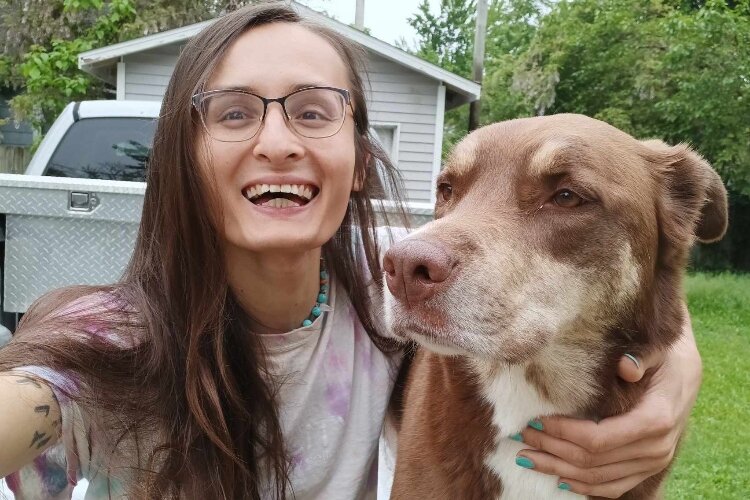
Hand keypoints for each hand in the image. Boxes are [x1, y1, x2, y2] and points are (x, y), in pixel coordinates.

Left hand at [516, 312, 700, 497]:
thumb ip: (641, 357)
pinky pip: (613, 487)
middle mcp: (655, 448)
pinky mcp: (647, 468)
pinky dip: (584, 486)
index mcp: (655, 419)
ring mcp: (652, 462)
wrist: (686, 372)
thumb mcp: (658, 350)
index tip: (536, 420)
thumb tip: (625, 366)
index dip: (563, 433)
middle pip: (592, 460)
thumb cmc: (664, 357)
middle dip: (551, 448)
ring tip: (527, 456)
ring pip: (597, 478)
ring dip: (558, 469)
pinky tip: (559, 478)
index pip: (599, 438)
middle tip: (521, 434)